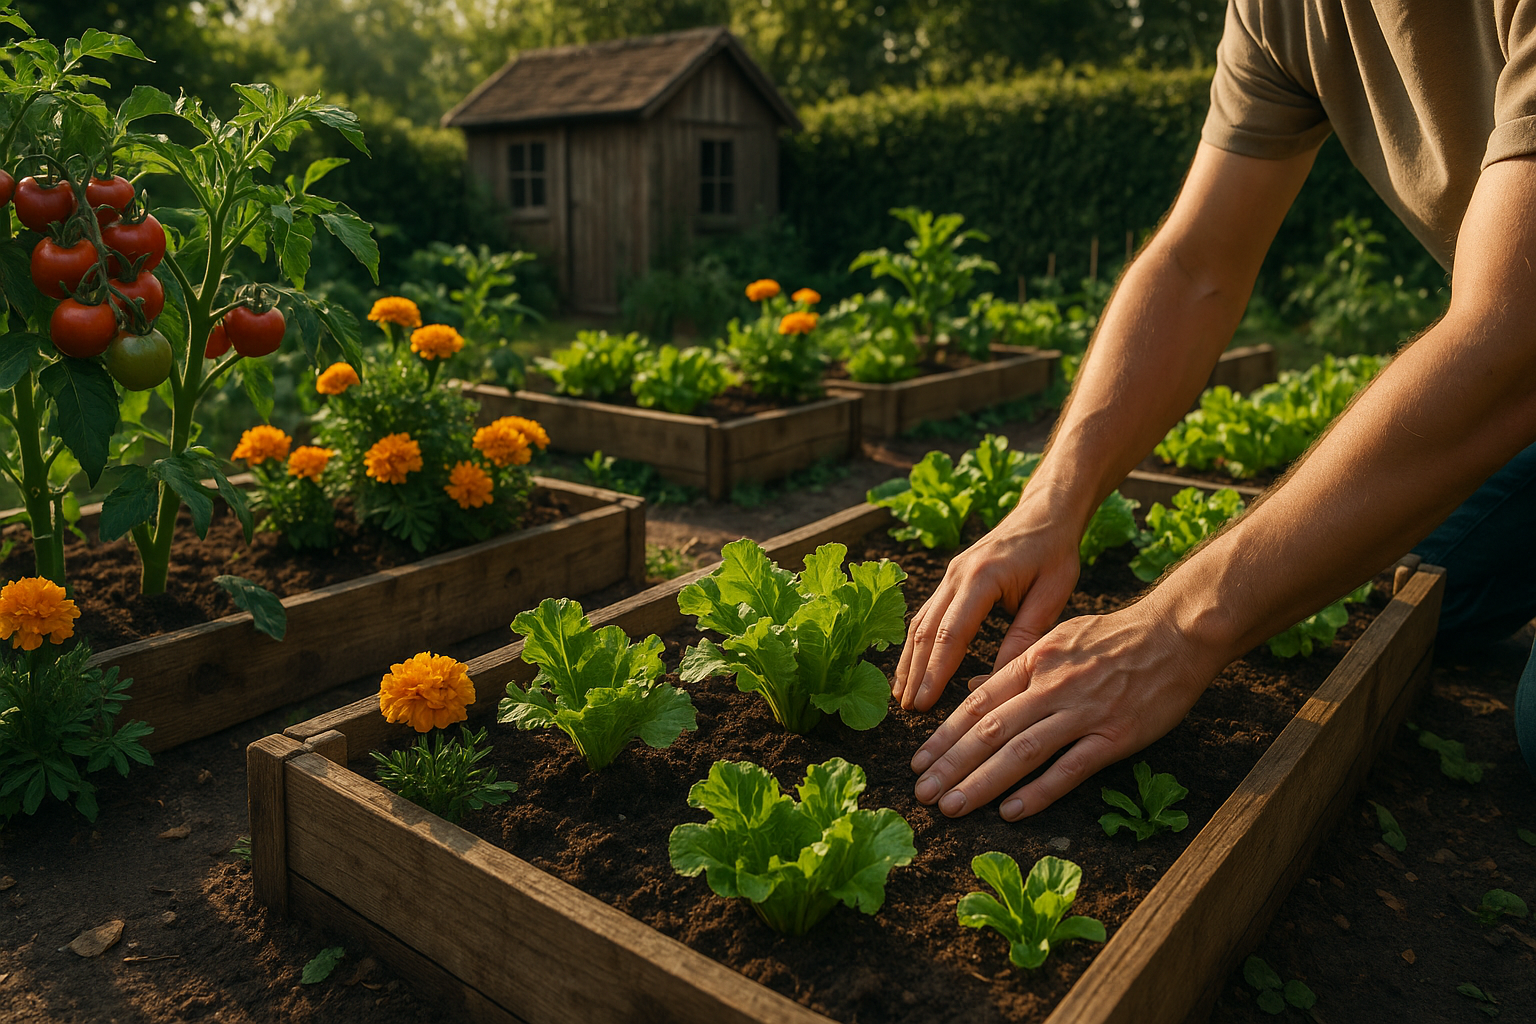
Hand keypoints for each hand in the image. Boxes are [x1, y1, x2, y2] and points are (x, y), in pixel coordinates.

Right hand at [893, 500, 1081, 711]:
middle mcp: (957, 575)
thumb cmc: (1055, 552)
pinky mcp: (951, 578)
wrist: (1046, 511)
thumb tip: (997, 680)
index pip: (951, 633)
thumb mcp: (1052, 595)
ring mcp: (950, 575)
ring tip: (902, 695)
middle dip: (915, 672)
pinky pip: (927, 613)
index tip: (924, 704)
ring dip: (909, 660)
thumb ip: (1024, 636)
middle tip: (908, 708)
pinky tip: (912, 665)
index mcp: (982, 578)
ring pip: (920, 622)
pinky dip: (917, 643)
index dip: (935, 672)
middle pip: (927, 630)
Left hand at [908, 600, 1218, 819]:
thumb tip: (973, 686)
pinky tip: (1010, 811)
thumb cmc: (1115, 638)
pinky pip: (1070, 768)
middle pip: (989, 730)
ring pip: (1021, 751)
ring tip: (950, 807)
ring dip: (981, 783)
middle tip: (921, 794)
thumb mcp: (1057, 638)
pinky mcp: (1116, 736)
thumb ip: (1016, 667)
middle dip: (950, 766)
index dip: (944, 736)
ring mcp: (1083, 712)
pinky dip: (1039, 791)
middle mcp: (1051, 686)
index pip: (977, 704)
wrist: (1177, 632)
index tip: (918, 762)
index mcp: (1033, 661)